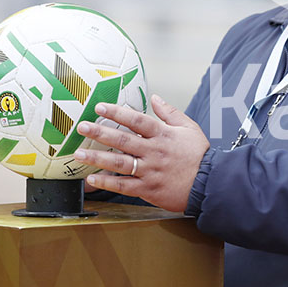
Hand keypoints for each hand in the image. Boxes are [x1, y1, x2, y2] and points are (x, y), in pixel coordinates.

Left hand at [73, 95, 209, 211]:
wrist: (209, 183)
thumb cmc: (200, 156)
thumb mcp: (189, 128)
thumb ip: (170, 112)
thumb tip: (155, 97)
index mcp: (164, 135)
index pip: (137, 120)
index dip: (118, 113)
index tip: (100, 108)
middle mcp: (154, 151)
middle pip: (123, 140)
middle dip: (100, 132)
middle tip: (82, 127)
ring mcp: (150, 171)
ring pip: (119, 163)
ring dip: (97, 157)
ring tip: (78, 154)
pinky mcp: (148, 189)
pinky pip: (124, 185)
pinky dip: (107, 183)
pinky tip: (92, 179)